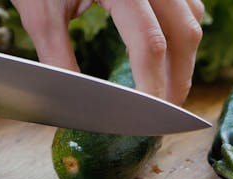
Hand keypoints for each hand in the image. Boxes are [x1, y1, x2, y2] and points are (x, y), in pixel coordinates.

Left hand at [11, 0, 203, 105]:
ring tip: (167, 86)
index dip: (152, 83)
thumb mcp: (42, 16)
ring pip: (191, 19)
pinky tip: (169, 54)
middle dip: (178, 78)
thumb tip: (77, 103)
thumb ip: (59, 60)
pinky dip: (181, 34)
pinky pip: (187, 5)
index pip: (148, 43)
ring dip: (183, 58)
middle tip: (164, 109)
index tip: (146, 114)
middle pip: (183, 33)